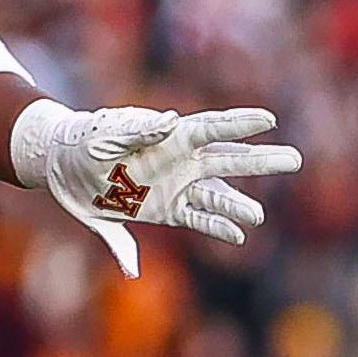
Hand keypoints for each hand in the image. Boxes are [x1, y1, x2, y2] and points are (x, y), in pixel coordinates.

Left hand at [5, 102, 303, 276]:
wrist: (63, 166)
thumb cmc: (85, 141)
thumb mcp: (106, 134)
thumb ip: (139, 130)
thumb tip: (172, 121)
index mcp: (169, 137)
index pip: (212, 128)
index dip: (240, 124)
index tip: (269, 120)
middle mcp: (179, 161)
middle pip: (227, 161)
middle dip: (259, 161)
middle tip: (294, 160)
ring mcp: (175, 187)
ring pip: (215, 196)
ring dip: (237, 206)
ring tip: (259, 217)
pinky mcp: (163, 211)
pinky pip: (196, 219)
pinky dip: (215, 227)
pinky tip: (237, 236)